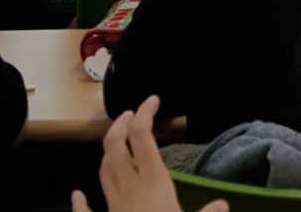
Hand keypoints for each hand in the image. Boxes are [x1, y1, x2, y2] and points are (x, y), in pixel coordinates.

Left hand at [72, 97, 226, 211]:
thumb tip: (223, 204)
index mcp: (155, 185)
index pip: (144, 138)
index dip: (145, 114)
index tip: (153, 100)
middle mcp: (130, 192)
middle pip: (117, 147)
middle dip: (121, 126)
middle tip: (130, 115)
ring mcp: (113, 210)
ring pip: (103, 172)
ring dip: (107, 153)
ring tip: (114, 143)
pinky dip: (81, 202)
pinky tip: (77, 195)